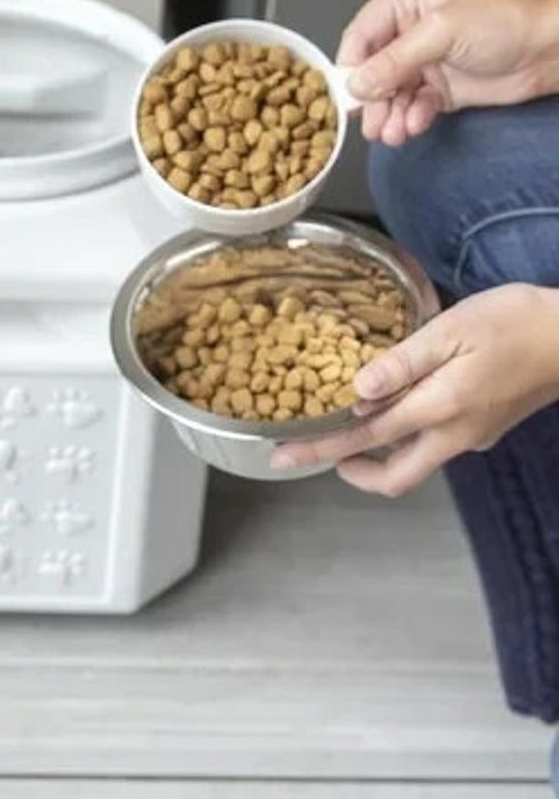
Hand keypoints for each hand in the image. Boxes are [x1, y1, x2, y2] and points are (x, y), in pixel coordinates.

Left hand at [270, 284, 558, 493]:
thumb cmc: (515, 322)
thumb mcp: (451, 330)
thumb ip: (401, 363)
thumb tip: (355, 393)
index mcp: (440, 410)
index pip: (367, 440)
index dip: (320, 449)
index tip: (283, 456)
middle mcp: (455, 435)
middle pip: (395, 476)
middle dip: (349, 468)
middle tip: (313, 450)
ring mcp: (473, 436)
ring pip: (414, 461)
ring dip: (376, 452)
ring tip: (343, 422)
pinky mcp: (485, 427)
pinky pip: (434, 442)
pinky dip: (404, 434)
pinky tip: (390, 404)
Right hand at [338, 0, 558, 146]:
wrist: (548, 50)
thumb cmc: (503, 22)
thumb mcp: (442, 32)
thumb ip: (395, 60)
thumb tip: (356, 84)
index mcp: (402, 2)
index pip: (359, 37)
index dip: (350, 68)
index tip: (348, 96)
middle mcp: (405, 32)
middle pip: (370, 71)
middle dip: (372, 101)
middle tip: (373, 124)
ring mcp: (419, 62)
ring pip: (388, 95)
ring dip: (389, 116)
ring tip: (394, 133)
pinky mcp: (435, 88)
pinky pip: (410, 107)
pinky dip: (410, 119)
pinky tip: (416, 124)